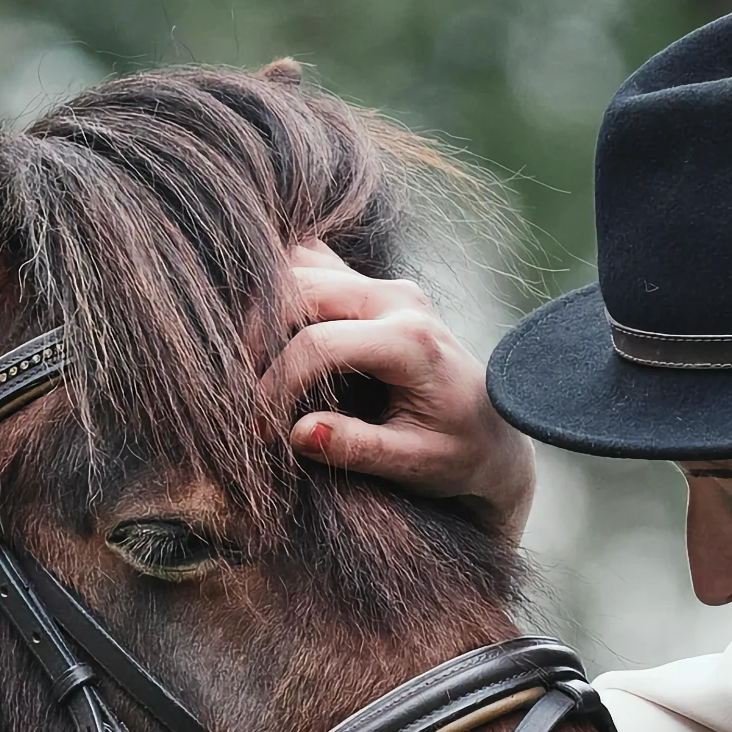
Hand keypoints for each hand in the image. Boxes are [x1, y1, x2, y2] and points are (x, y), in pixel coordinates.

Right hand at [265, 241, 535, 542]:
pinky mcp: (368, 287)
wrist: (491, 433)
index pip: (319, 344)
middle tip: (241, 398)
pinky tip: (259, 339)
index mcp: (412, 341)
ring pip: (296, 269)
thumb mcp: (416, 464)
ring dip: (260, 315)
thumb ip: (359, 449)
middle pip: (299, 290)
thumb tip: (298, 434)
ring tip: (248, 373)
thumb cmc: (458, 454)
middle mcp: (397, 299)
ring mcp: (382, 286)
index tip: (262, 432)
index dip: (277, 386)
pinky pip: (309, 267)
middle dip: (256, 341)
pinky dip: (275, 293)